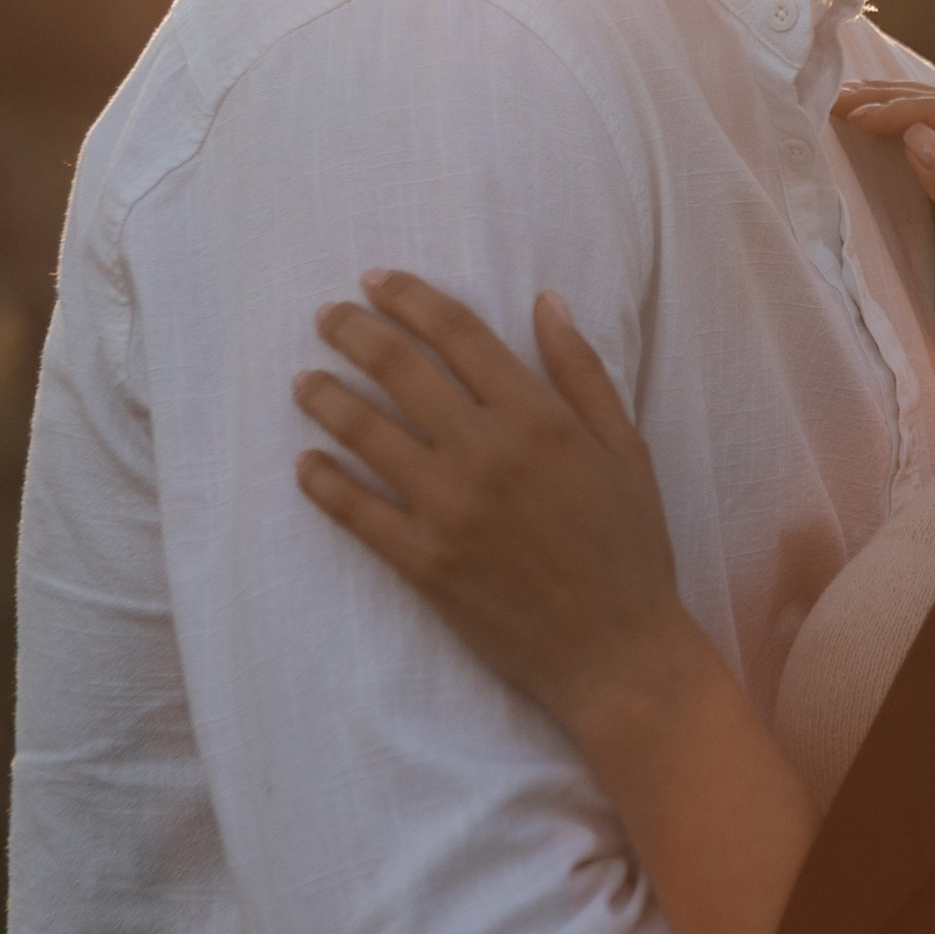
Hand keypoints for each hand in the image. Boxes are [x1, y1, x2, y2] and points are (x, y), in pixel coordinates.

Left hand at [294, 275, 701, 748]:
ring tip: (304, 382)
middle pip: (399, 371)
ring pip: (365, 434)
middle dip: (354, 332)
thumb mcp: (626, 449)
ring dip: (326, 398)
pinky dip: (323, 483)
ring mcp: (448, 510)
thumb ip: (582, 372)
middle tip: (326, 317)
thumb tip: (545, 301)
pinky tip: (307, 462)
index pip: (458, 335)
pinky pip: (356, 512)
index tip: (376, 282)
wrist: (616, 651)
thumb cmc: (630, 547)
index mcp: (539, 418)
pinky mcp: (424, 563)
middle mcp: (486, 454)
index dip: (410, 299)